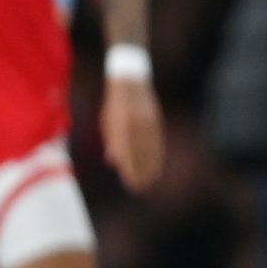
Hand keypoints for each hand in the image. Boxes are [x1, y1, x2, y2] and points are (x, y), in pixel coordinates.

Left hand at [102, 77, 165, 191]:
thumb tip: (113, 161)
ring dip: (150, 165)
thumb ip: (112, 141)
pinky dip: (157, 153)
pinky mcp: (155, 119)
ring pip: (150, 147)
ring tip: (151, 179)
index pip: (127, 152)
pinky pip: (157, 140)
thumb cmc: (115, 103)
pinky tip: (158, 163)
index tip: (131, 183)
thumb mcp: (108, 121)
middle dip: (140, 171)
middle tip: (140, 187)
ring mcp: (148, 121)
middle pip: (140, 152)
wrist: (131, 80)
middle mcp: (136, 123)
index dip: (130, 170)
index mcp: (122, 124)